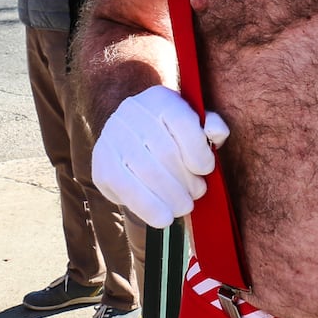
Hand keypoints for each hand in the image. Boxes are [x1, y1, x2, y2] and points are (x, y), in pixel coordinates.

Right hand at [92, 85, 230, 228]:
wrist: (133, 141)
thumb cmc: (173, 136)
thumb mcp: (195, 125)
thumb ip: (211, 126)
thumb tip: (215, 132)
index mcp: (160, 99)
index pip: (182, 122)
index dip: (199, 151)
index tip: (206, 170)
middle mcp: (132, 112)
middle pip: (166, 152)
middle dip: (186, 180)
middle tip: (197, 194)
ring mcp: (113, 136)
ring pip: (147, 171)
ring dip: (171, 196)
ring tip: (184, 207)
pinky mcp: (101, 163)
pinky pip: (126, 189)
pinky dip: (149, 208)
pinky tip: (163, 218)